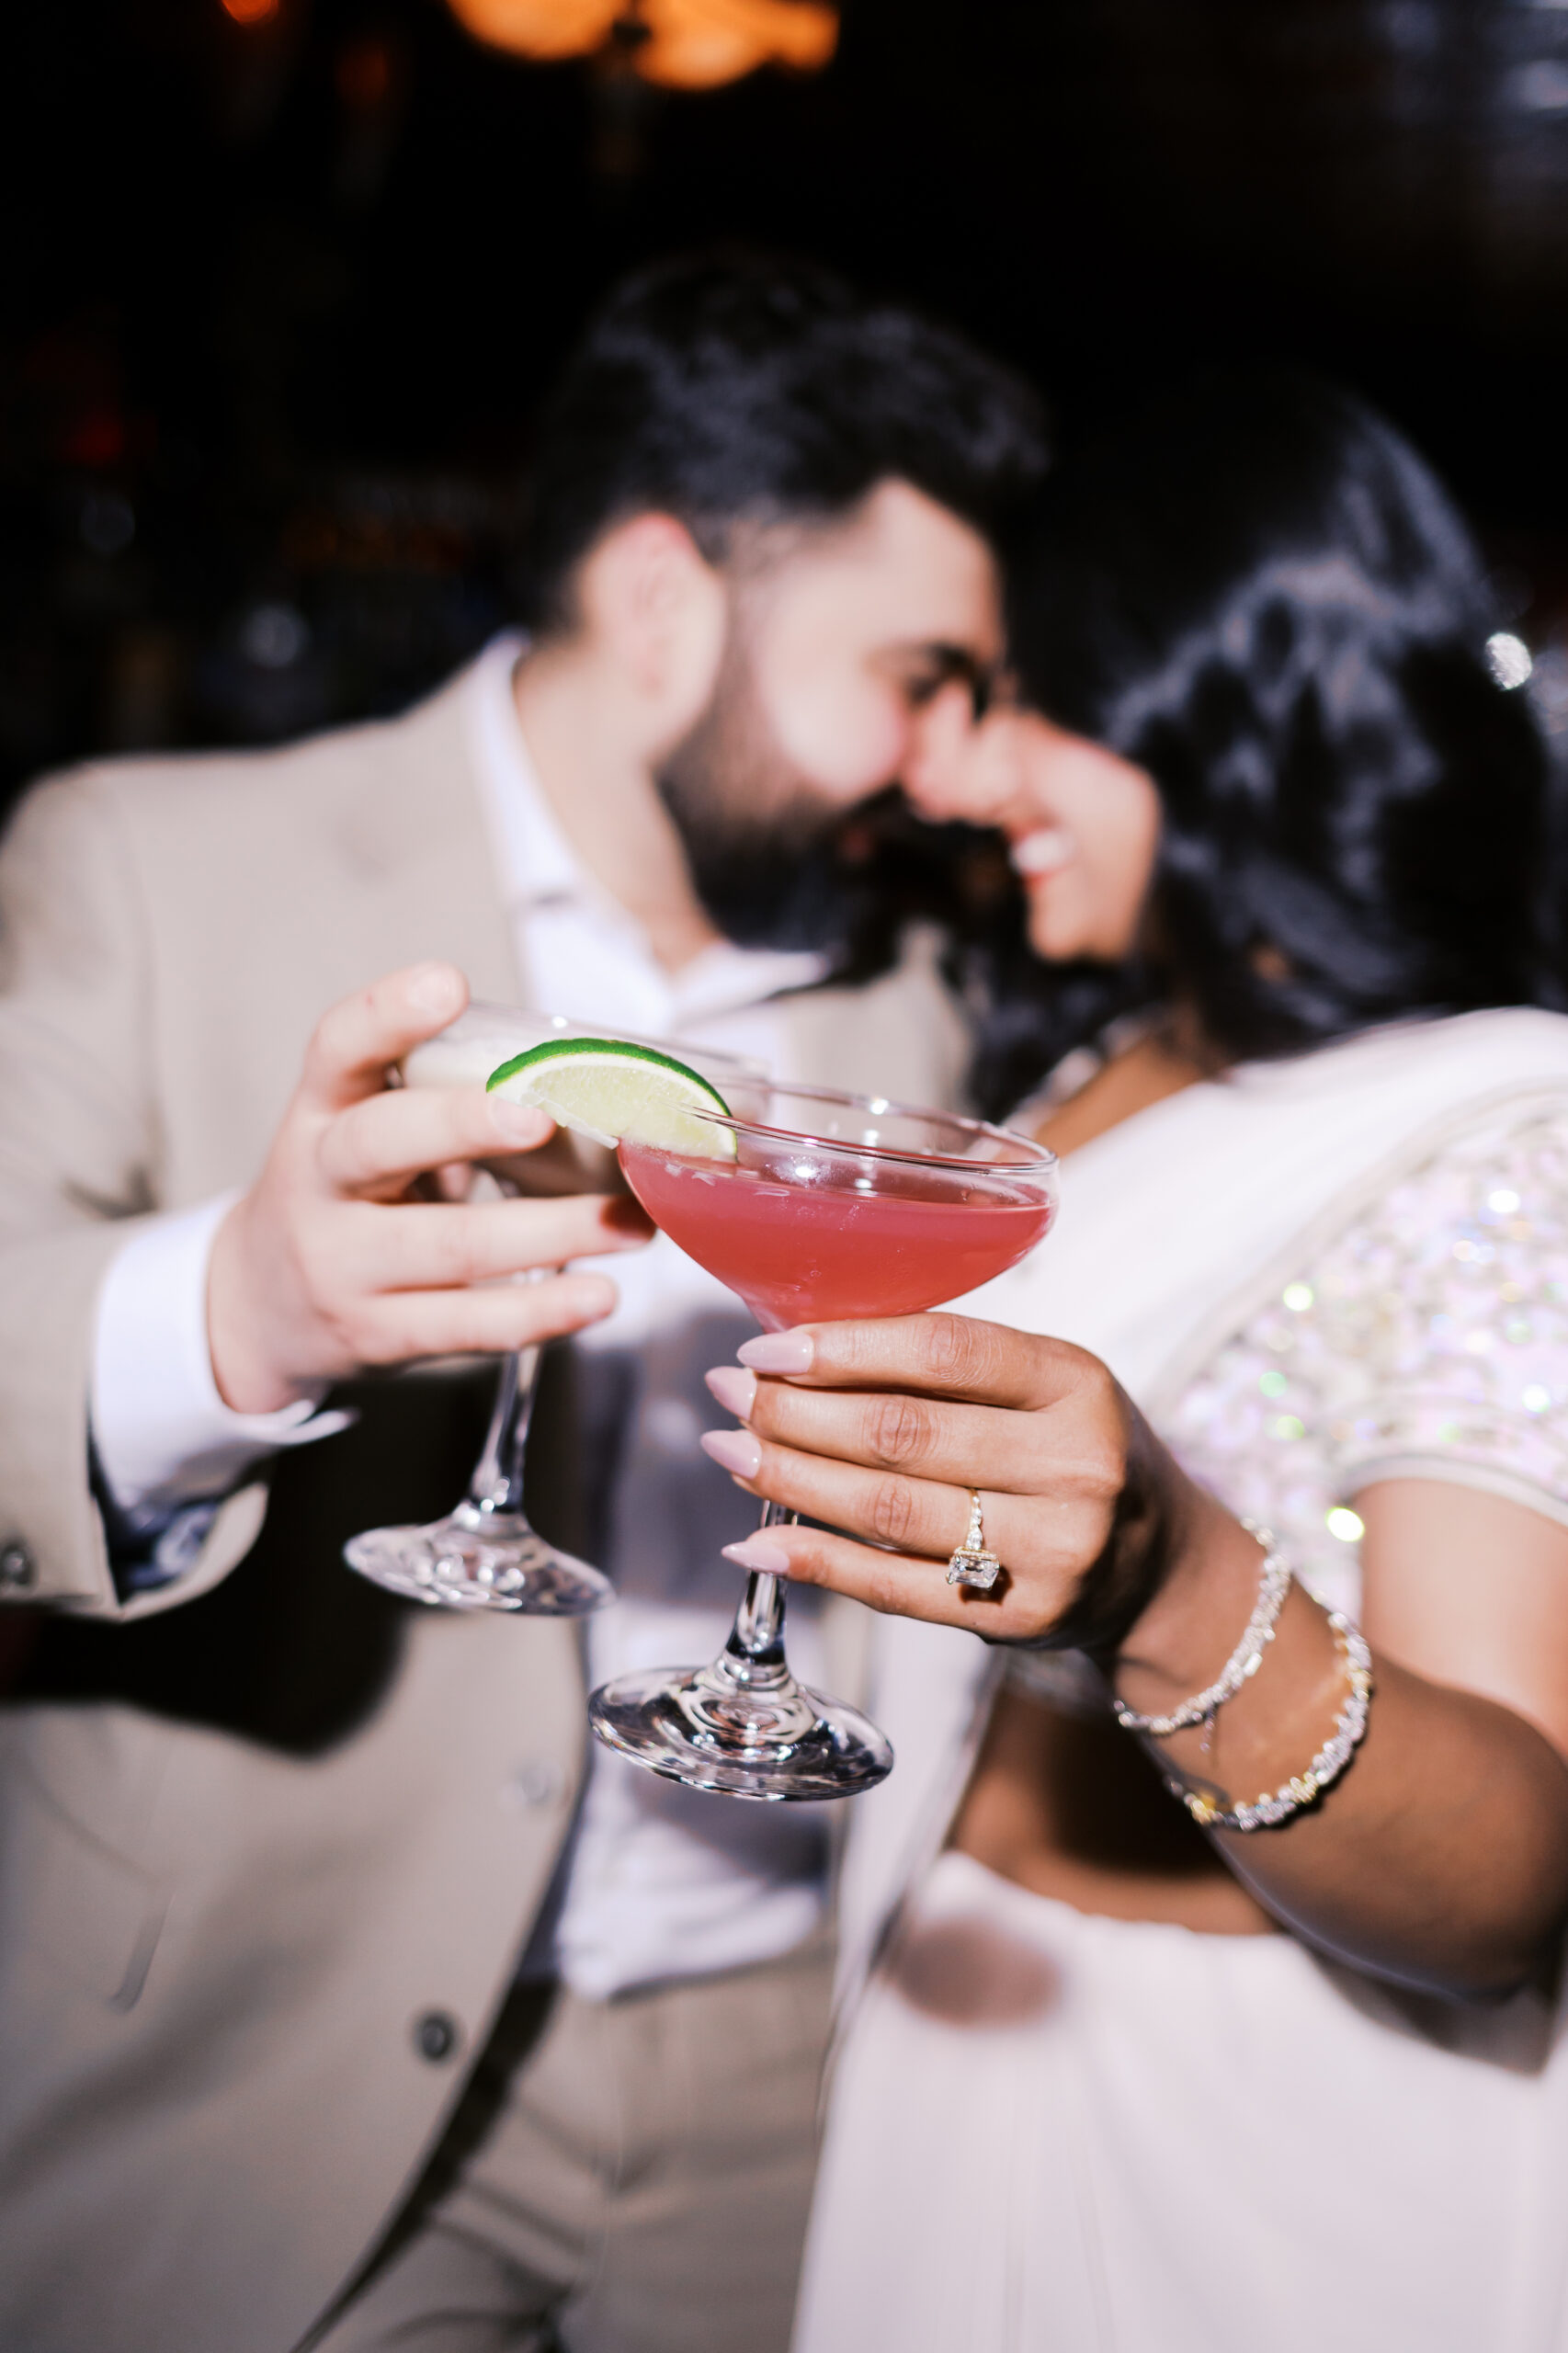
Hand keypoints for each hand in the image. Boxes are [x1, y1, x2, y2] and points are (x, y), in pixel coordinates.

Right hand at [207, 962, 651, 1413]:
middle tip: (540, 1120)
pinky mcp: (376, 1333)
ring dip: (552, 1234)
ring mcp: (342, 1265)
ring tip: (630, 1224)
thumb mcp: (358, 1133)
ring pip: (448, 1245)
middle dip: (459, 1126)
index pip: (336, 1048)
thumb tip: (587, 1084)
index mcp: (320, 1113)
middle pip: (377, 1143)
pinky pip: (465, 1323)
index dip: (386, 1014)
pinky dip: (541, 1311)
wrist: (262, 1310)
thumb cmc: (348, 1197)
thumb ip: (435, 1102)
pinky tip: (599, 1296)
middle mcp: (318, 1184)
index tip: (448, 982)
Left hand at [701, 1313, 1182, 1644]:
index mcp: (1075, 1382)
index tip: (767, 1346)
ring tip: (730, 1451)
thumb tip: (800, 1349)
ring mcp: (1050, 1549)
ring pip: (887, 1510)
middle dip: (796, 1411)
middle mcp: (1073, 1466)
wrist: (1157, 1570)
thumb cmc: (1074, 1453)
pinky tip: (758, 1544)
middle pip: (903, 1433)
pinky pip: (892, 1587)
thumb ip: (950, 1368)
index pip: (944, 1350)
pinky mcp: (1018, 1616)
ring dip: (790, 1479)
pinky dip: (814, 1563)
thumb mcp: (1045, 1387)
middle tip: (730, 1393)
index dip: (843, 1347)